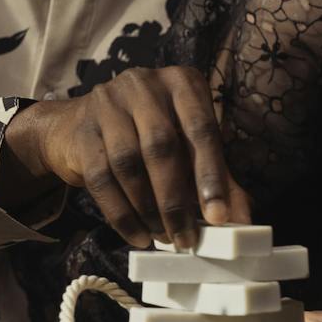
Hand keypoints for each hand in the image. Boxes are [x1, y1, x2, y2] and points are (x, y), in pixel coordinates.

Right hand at [1, 66, 248, 250]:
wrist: (79, 125)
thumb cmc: (147, 134)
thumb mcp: (188, 145)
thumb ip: (217, 178)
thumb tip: (241, 220)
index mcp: (182, 82)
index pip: (201, 129)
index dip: (211, 176)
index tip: (219, 217)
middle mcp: (144, 84)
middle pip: (162, 147)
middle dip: (175, 200)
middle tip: (186, 238)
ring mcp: (108, 103)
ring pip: (128, 163)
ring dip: (148, 210)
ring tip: (163, 237)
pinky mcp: (82, 131)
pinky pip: (101, 179)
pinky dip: (121, 214)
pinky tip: (137, 235)